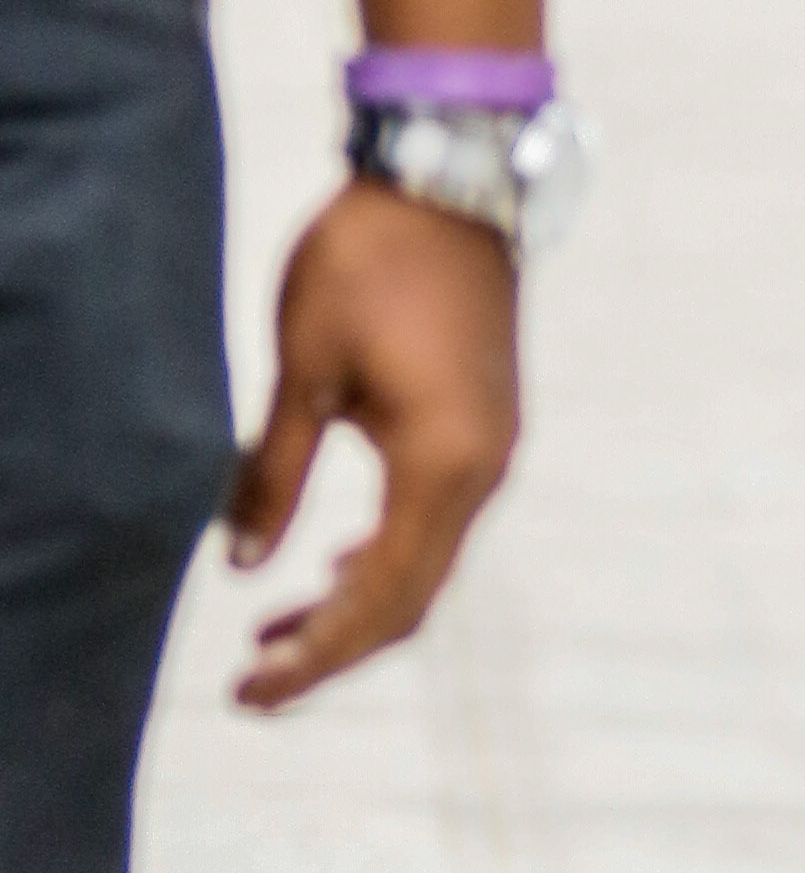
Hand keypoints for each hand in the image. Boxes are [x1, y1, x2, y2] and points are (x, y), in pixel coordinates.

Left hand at [224, 176, 521, 712]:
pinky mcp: (489, 424)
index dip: (312, 657)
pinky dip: (386, 559)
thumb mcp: (304, 369)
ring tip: (273, 630)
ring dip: (356, 605)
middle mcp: (483, 470)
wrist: (451, 179)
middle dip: (331, 649)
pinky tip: (335, 560)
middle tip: (250, 682)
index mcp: (441, 464)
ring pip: (428, 564)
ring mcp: (495, 447)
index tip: (247, 693)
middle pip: (411, 600)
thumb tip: (241, 566)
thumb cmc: (369, 262)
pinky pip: (441, 521)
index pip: (377, 599)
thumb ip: (274, 475)